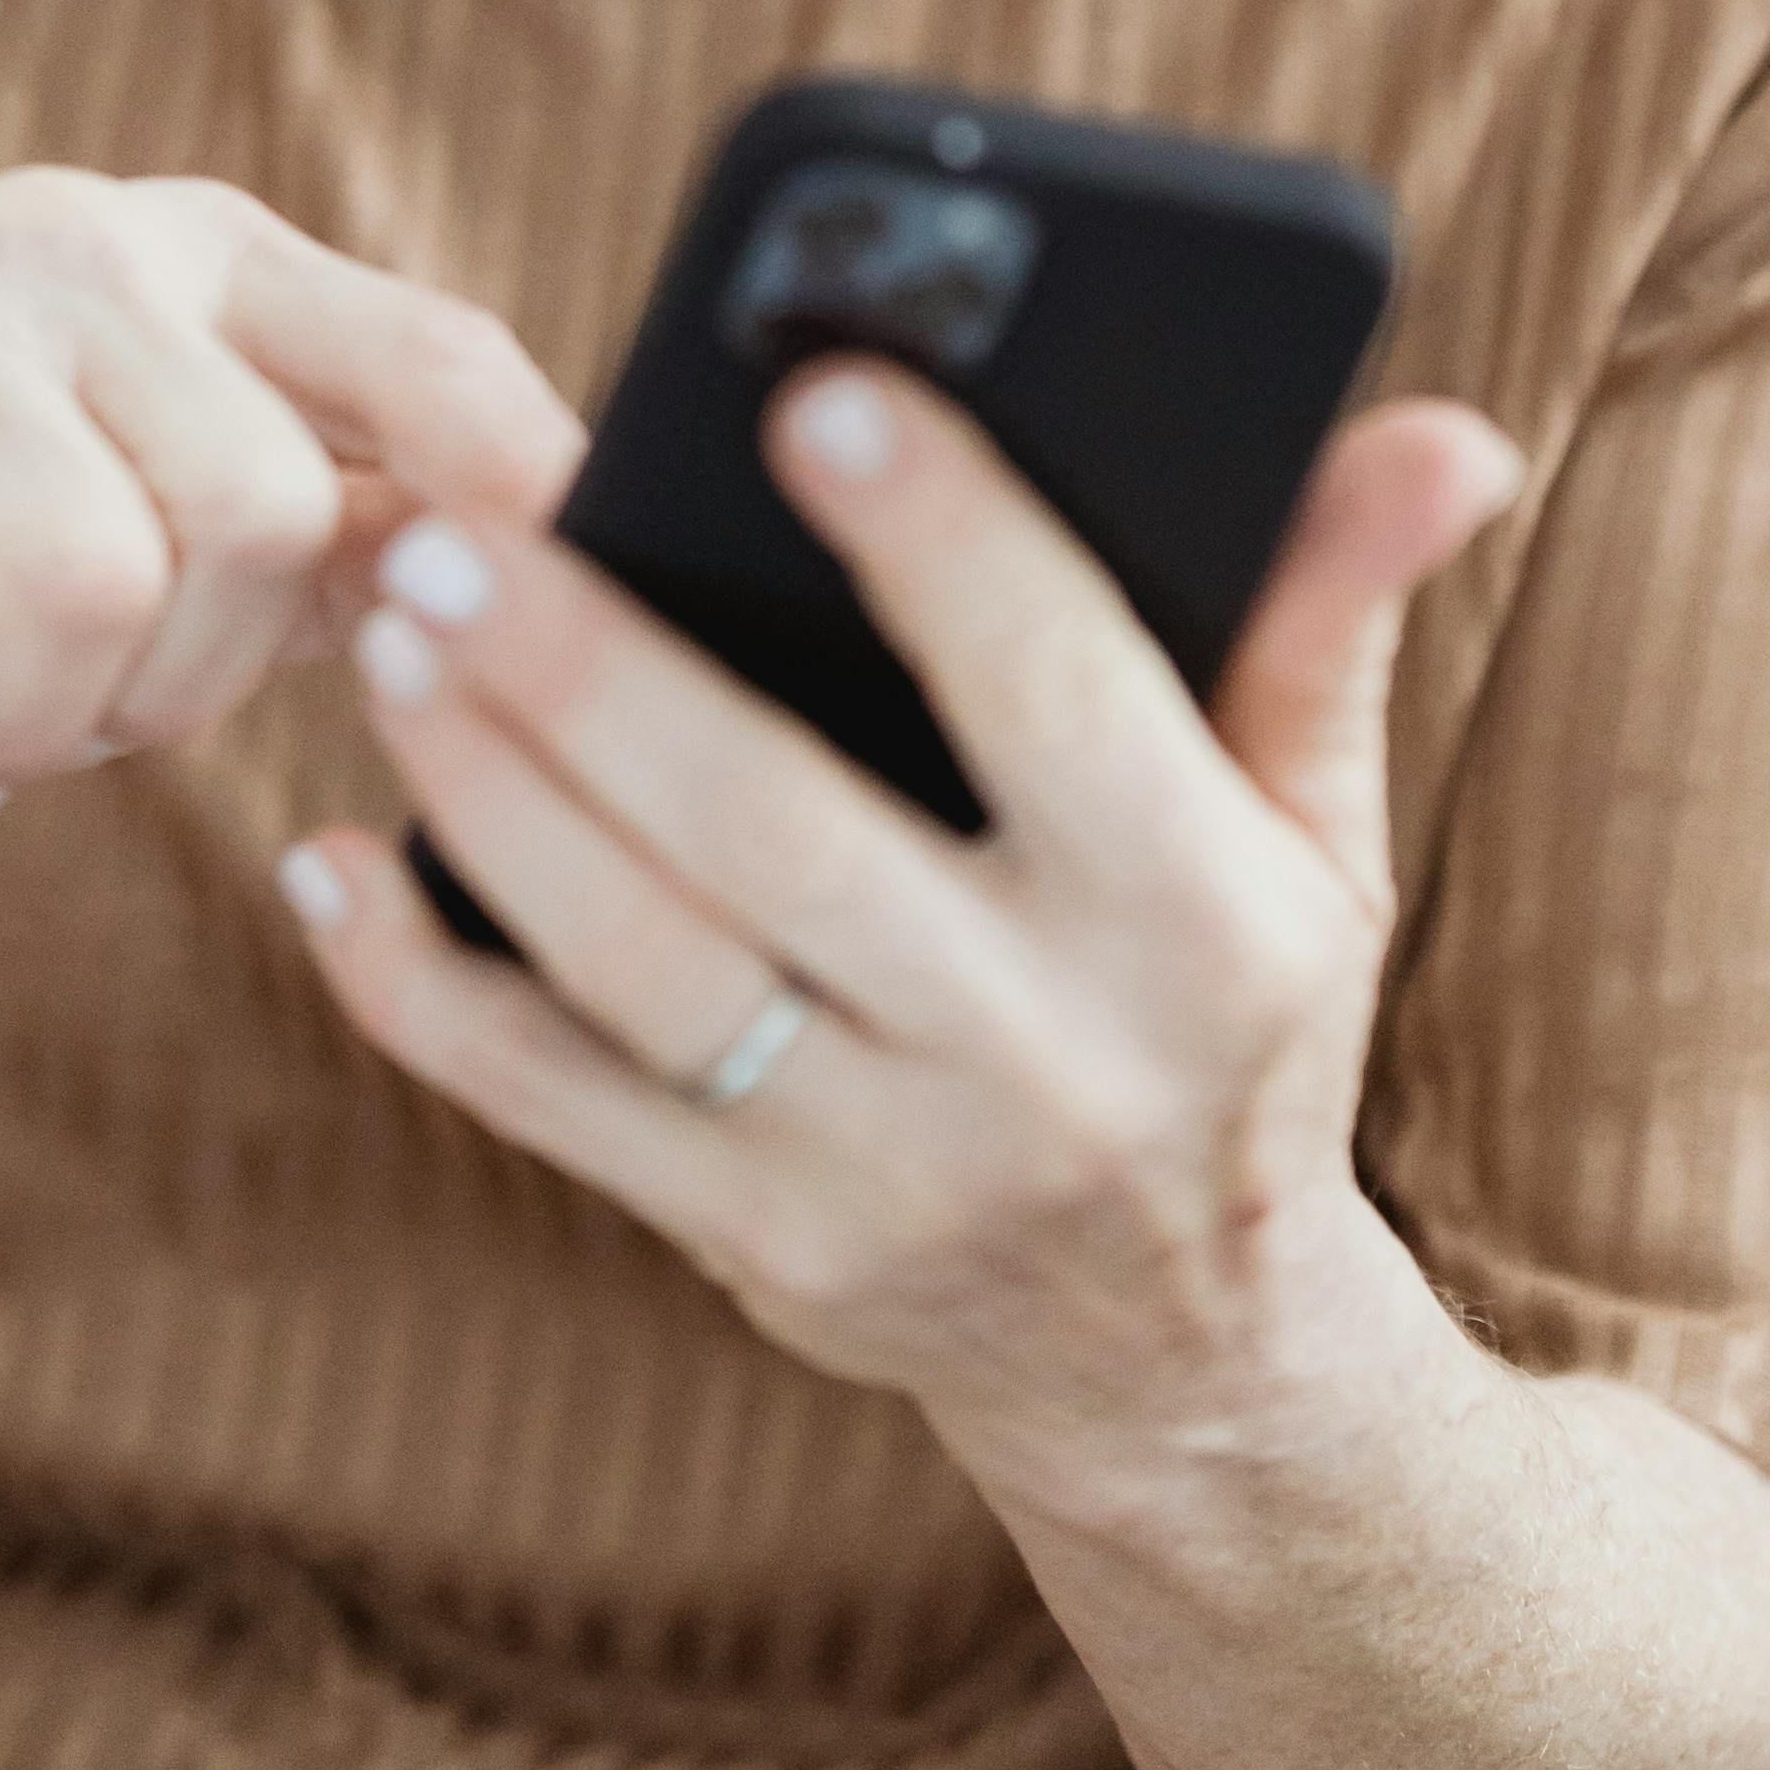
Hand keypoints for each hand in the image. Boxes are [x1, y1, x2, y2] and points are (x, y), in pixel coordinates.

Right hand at [0, 172, 585, 933]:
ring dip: (53, 717)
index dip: (515, 486)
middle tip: (99, 688)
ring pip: (93, 587)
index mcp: (195, 248)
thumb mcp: (217, 540)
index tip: (562, 602)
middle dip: (196, 668)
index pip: (424, 349)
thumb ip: (386, 511)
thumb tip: (588, 542)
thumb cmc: (4, 618)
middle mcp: (55, 242)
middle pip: (259, 504)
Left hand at [277, 369, 1522, 1517]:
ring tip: (390, 624)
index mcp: (1202, 923)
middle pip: (779, 835)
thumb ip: (1328, 612)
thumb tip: (1444, 432)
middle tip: (455, 524)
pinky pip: (546, 1109)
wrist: (1193, 1373)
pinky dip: (415, 988)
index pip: (1058, 694)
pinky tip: (325, 857)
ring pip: (639, 965)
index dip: (946, 544)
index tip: (816, 395)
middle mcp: (1043, 1062)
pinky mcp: (751, 1257)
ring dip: (489, 793)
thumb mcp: (1313, 832)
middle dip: (599, 671)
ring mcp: (882, 1177)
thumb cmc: (1236, 1020)